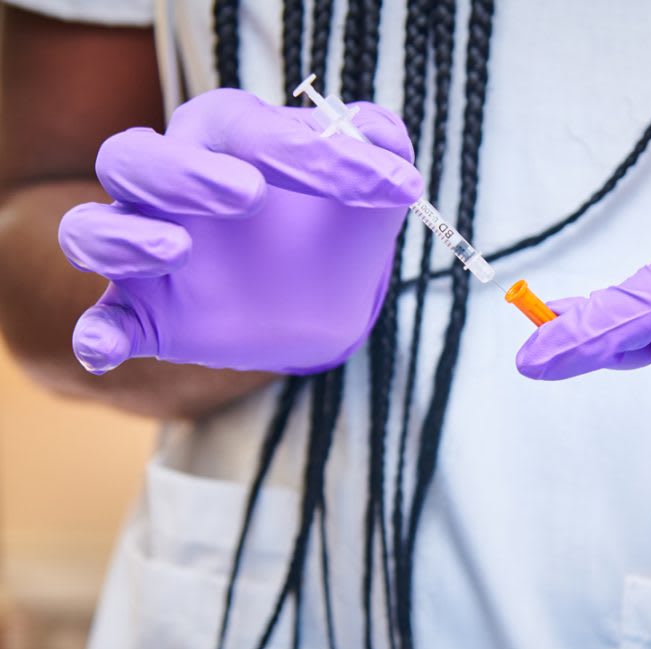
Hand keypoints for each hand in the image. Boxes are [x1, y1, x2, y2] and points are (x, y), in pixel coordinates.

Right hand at [58, 88, 421, 374]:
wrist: (322, 300)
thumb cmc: (335, 227)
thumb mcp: (369, 192)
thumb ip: (380, 150)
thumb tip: (379, 133)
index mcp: (226, 140)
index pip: (249, 129)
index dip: (318, 155)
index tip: (389, 185)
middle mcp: (171, 186)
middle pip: (134, 159)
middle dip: (186, 172)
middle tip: (251, 193)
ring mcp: (148, 252)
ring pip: (90, 229)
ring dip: (125, 238)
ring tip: (178, 250)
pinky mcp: (144, 312)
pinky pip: (103, 321)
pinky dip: (97, 334)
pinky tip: (103, 348)